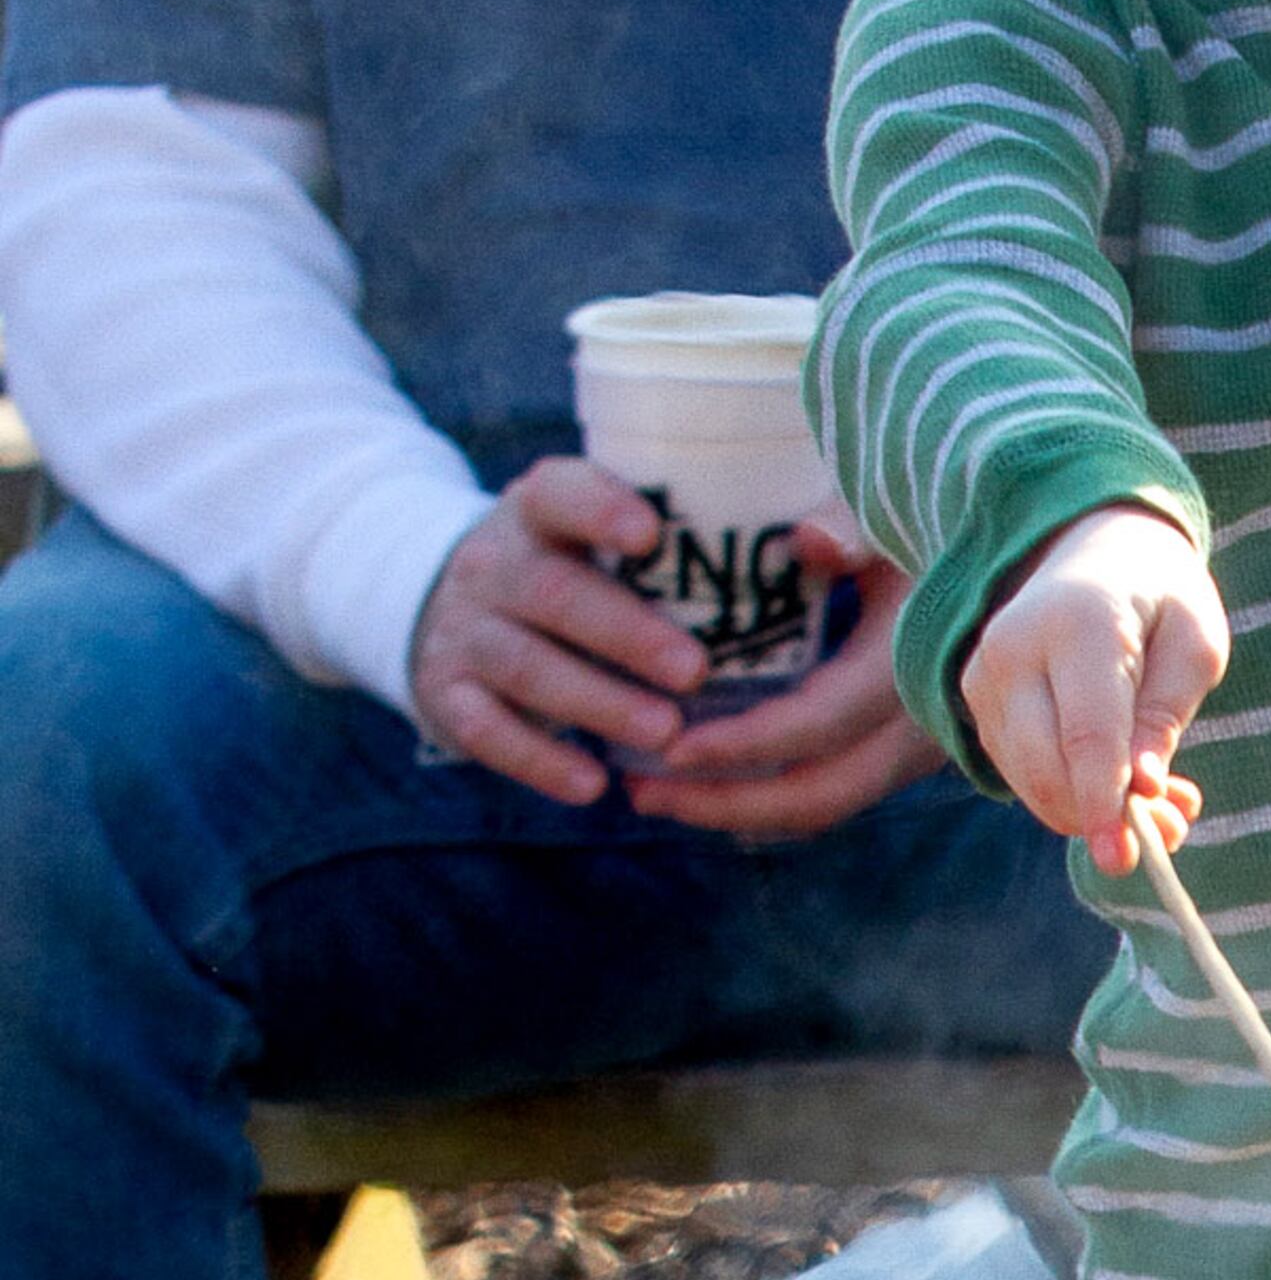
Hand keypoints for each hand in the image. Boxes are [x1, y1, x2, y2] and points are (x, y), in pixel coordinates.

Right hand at [413, 459, 707, 798]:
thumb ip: (670, 542)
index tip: (651, 535)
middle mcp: (493, 565)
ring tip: (664, 732)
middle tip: (694, 671)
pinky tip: (593, 785)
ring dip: (597, 702)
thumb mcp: (592, 537)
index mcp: (538, 512)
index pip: (559, 494)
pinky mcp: (449, 695)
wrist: (450, 611)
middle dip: (626, 634)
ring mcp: (465, 631)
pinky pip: (487, 730)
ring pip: (524, 665)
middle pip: (553, 593)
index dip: (600, 509)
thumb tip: (813, 548)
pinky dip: (540, 760)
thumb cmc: (568, 573)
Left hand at [617, 528, 945, 841]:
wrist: (1011, 573)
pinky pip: (835, 791)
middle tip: (641, 794)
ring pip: (825, 805)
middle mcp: (920, 726)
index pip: (817, 727)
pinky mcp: (908, 753)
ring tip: (658, 794)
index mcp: (910, 666)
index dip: (743, 746)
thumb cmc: (947, 527)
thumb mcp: (899, 516)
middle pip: (816, 796)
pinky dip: (772, 797)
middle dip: (723, 803)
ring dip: (740, 809)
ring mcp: (919, 749)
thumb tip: (808, 538)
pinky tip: (714, 781)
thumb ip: (851, 527)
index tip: (669, 748)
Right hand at [962, 502, 1226, 867]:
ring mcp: (984, 675)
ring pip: (1028, 780)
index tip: (1124, 856)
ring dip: (1090, 813)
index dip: (1105, 803)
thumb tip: (1142, 789)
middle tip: (1171, 828)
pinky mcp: (976, 700)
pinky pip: (1019, 772)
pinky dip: (1069, 794)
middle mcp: (1014, 647)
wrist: (1093, 550)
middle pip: (1047, 766)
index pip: (1086, 732)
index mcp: (1078, 621)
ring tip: (1159, 802)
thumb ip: (1166, 716)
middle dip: (1103, 818)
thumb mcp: (1194, 645)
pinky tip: (1118, 782)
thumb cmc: (1159, 599)